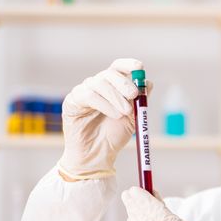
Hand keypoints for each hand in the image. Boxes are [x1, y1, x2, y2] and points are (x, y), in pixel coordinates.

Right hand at [58, 58, 151, 179]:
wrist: (98, 155)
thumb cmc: (114, 136)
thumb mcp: (132, 118)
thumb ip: (140, 101)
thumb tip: (148, 83)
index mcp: (112, 86)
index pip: (118, 67)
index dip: (128, 64)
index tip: (138, 67)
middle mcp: (97, 85)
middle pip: (110, 73)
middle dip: (124, 83)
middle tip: (134, 95)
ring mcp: (83, 92)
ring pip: (100, 83)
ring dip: (116, 97)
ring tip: (124, 113)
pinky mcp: (72, 101)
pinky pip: (88, 95)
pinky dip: (104, 104)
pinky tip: (114, 115)